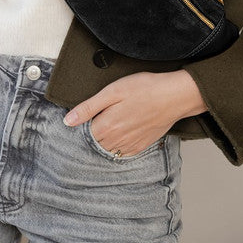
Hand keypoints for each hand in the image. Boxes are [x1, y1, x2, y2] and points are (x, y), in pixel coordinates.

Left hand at [62, 70, 207, 156]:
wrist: (174, 96)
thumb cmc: (144, 89)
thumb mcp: (112, 92)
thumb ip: (89, 108)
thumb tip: (68, 121)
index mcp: (106, 126)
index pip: (84, 134)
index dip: (81, 125)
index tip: (84, 117)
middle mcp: (117, 141)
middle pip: (95, 144)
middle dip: (91, 134)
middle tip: (96, 119)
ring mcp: (130, 145)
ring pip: (108, 150)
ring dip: (104, 142)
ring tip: (108, 125)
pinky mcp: (142, 145)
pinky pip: (123, 153)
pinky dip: (118, 147)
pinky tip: (120, 135)